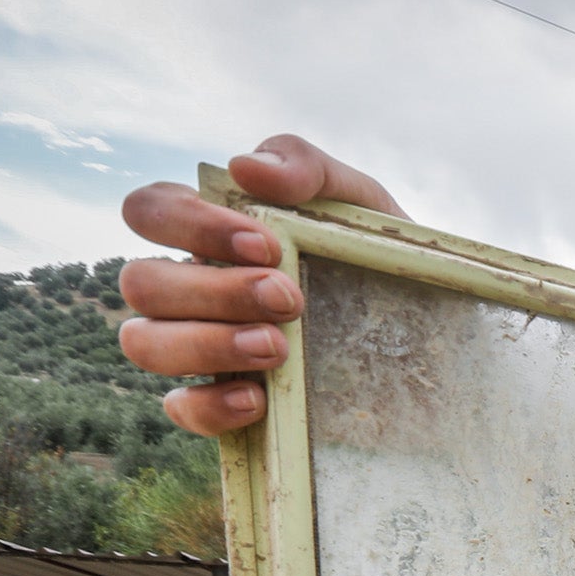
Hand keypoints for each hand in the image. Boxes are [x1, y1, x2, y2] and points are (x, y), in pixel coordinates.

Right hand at [117, 137, 401, 435]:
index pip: (149, 210)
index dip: (190, 225)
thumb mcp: (359, 202)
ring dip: (204, 343)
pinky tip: (257, 398)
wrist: (432, 330)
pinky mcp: (221, 401)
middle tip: (289, 298)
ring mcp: (199, 346)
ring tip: (277, 347)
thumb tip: (243, 167)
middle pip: (142, 282)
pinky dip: (209, 405)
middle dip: (213, 289)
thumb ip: (307, 168)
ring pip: (144, 343)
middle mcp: (189, 287)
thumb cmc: (376, 255)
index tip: (266, 246)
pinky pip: (181, 408)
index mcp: (208, 231)